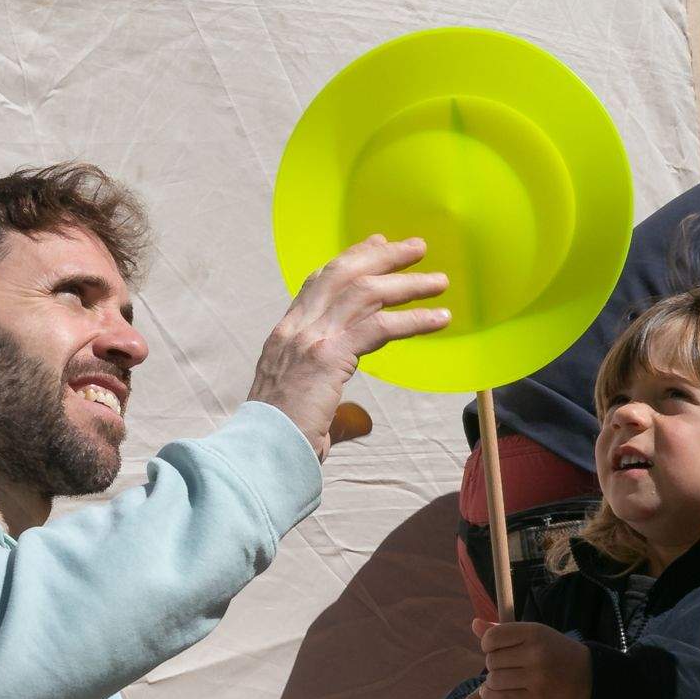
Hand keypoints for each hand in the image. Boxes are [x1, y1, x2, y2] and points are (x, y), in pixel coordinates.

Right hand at [248, 235, 448, 460]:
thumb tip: (359, 418)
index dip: (349, 259)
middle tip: (415, 247)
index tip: (375, 244)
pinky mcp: (327, 356)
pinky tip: (439, 319)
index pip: (318, 282)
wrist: (260, 454)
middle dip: (381, 256)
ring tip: (438, 282)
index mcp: (285, 335)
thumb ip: (333, 405)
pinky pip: (379, 327)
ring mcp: (309, 339)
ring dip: (406, 284)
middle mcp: (295, 329)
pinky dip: (414, 320)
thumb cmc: (280, 442)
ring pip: (364, 293)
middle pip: (342, 274)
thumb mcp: (303, 410)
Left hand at [476, 619, 592, 698]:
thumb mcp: (533, 633)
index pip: (491, 637)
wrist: (586, 674)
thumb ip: (502, 630)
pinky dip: (495, 698)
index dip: (488, 644)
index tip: (497, 648)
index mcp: (533, 632)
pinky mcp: (538, 697)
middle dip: (494, 665)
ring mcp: (537, 676)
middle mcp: (535, 652)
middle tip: (506, 667)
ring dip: (494, 683)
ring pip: (494, 681)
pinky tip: (501, 693)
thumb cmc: (554, 650)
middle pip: (491, 661)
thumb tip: (474, 624)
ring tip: (505, 680)